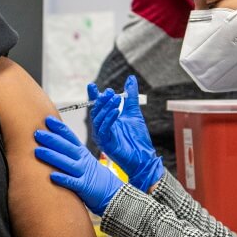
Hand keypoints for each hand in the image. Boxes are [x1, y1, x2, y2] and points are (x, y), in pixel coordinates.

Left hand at [34, 116, 123, 214]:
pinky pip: (73, 182)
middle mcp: (83, 160)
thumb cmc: (94, 177)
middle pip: (66, 147)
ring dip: (52, 156)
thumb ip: (71, 151)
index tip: (47, 120)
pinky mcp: (85, 187)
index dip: (59, 128)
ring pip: (67, 163)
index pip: (70, 137)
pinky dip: (63, 179)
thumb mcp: (84, 160)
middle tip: (37, 133)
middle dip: (51, 139)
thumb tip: (53, 142)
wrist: (112, 192)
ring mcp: (84, 173)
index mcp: (82, 152)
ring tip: (38, 151)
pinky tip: (52, 176)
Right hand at [88, 76, 163, 191]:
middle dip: (101, 100)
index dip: (94, 96)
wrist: (143, 157)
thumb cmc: (137, 138)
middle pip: (95, 111)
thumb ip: (130, 96)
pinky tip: (116, 111)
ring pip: (98, 119)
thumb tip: (131, 79)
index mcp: (106, 122)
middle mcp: (101, 129)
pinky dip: (109, 119)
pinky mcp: (106, 144)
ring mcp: (102, 137)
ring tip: (115, 99)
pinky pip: (104, 129)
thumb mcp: (134, 112)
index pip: (97, 106)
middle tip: (110, 92)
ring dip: (106, 108)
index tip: (92, 86)